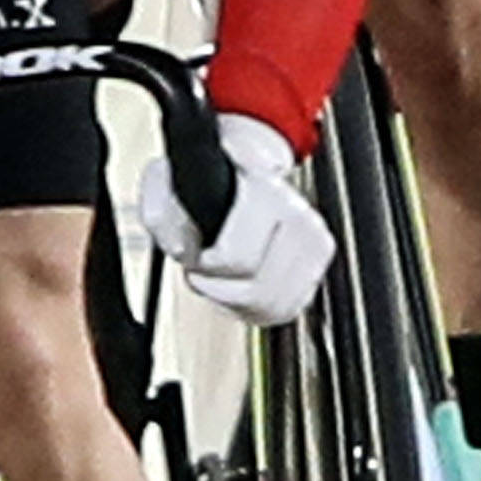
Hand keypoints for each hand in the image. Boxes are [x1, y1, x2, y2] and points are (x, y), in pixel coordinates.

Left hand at [139, 110, 335, 325]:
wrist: (245, 170)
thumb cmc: (206, 178)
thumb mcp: (168, 182)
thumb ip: (161, 214)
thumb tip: (182, 250)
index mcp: (267, 192)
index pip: (237, 260)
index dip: (203, 266)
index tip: (192, 252)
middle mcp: (301, 218)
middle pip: (256, 292)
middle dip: (219, 288)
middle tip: (204, 265)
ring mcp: (315, 244)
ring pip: (273, 307)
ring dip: (236, 301)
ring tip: (221, 276)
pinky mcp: (318, 266)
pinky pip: (285, 311)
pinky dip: (256, 309)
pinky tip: (240, 286)